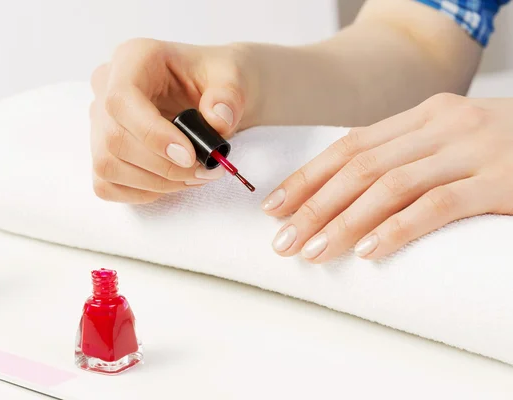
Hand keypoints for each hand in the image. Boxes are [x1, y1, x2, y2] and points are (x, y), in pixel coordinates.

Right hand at [90, 38, 258, 202]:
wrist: (213, 93)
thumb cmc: (216, 79)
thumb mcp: (233, 76)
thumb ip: (229, 95)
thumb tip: (217, 120)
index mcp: (133, 58)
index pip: (122, 99)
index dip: (153, 134)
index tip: (190, 156)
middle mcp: (106, 87)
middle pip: (115, 139)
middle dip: (163, 167)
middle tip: (205, 172)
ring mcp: (99, 121)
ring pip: (108, 165)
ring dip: (156, 182)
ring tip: (195, 177)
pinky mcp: (102, 150)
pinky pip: (107, 183)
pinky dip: (142, 192)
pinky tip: (172, 182)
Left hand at [261, 93, 512, 261]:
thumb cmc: (504, 149)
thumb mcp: (450, 141)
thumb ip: (406, 157)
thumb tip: (346, 194)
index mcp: (424, 115)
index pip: (350, 145)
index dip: (308, 177)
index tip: (275, 206)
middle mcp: (442, 126)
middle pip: (361, 167)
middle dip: (314, 205)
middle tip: (283, 240)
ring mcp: (473, 151)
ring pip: (390, 186)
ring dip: (344, 221)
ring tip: (313, 251)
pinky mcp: (501, 181)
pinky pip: (438, 205)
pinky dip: (399, 228)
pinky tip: (370, 251)